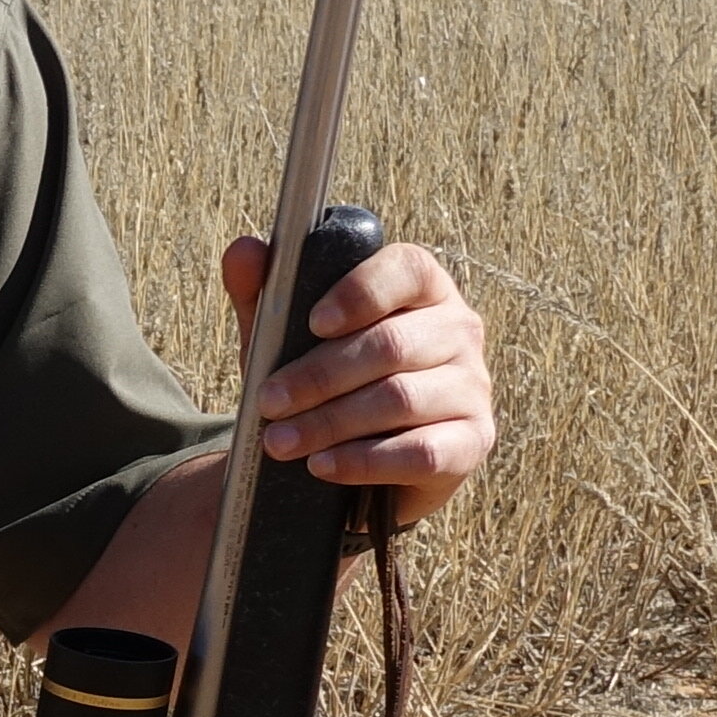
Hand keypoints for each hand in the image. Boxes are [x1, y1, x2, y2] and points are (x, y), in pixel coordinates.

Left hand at [221, 233, 492, 518]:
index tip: (313, 323)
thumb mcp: (287, 339)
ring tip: (279, 441)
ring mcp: (472, 386)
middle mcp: (458, 329)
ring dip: (331, 422)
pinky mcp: (472, 441)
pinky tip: (322, 466)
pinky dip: (364, 461)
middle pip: (392, 344)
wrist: (356, 461)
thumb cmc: (324, 382)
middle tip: (269, 401)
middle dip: (320, 376)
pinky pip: (423, 451)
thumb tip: (243, 251)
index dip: (361, 292)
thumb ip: (264, 294)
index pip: (408, 269)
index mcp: (422, 289)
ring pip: (401, 398)